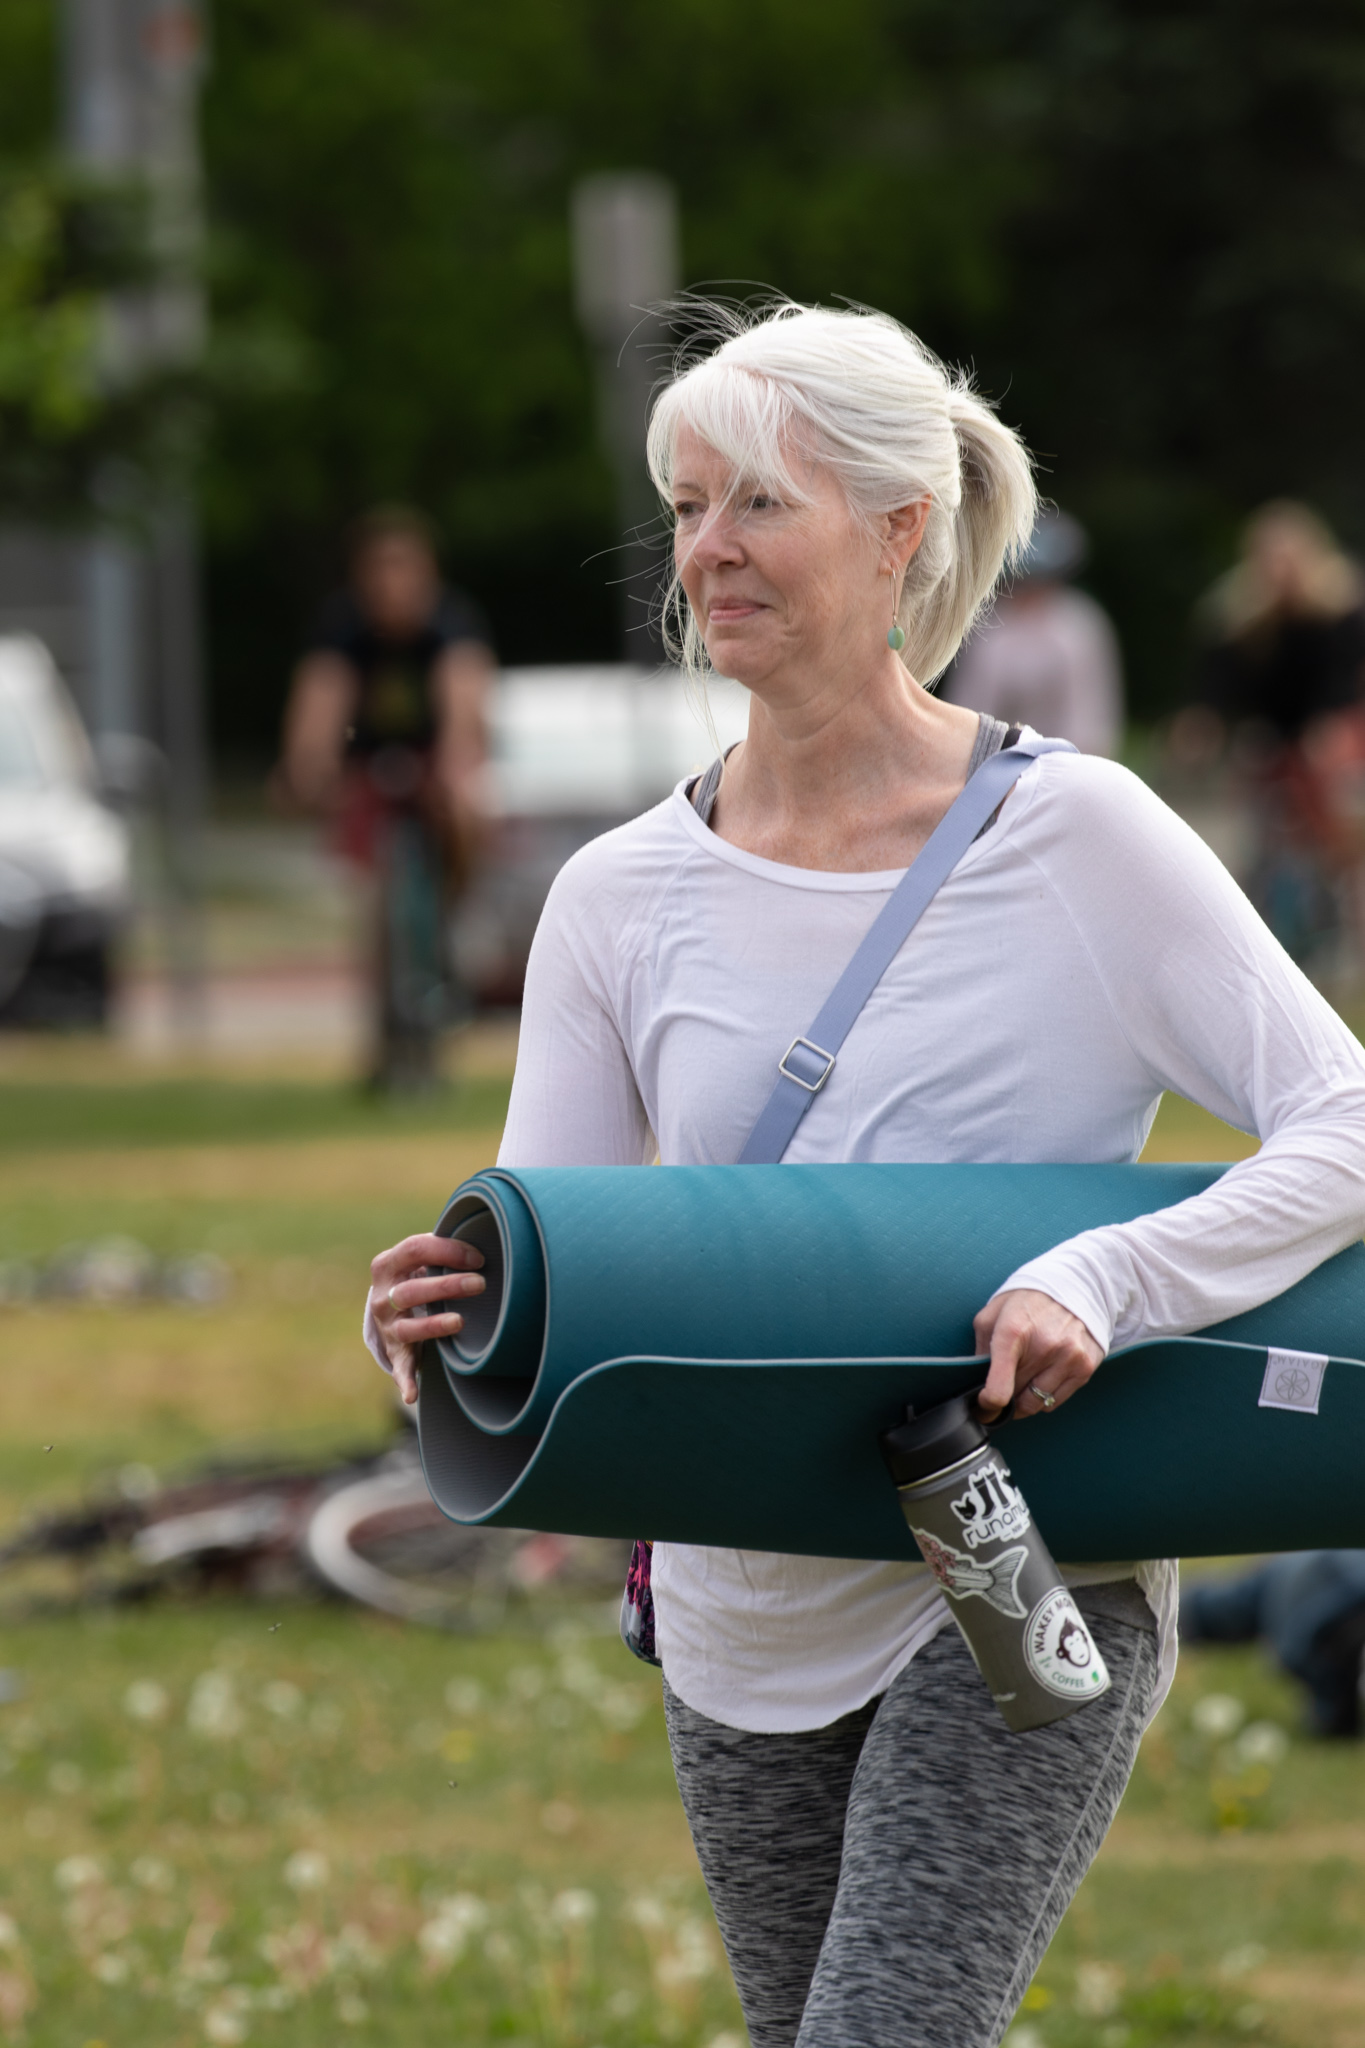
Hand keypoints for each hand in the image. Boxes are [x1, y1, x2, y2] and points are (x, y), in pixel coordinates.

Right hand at [370, 1234, 485, 1405]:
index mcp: (387, 1264)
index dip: (448, 1251)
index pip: (415, 1249)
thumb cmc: (417, 1274)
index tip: (479, 1258)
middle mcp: (382, 1296)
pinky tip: (413, 1394)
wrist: (388, 1308)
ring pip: (408, 1327)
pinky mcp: (396, 1352)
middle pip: (412, 1290)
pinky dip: (405, 1381)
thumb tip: (487, 1226)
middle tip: (481, 1284)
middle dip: (447, 1286)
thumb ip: (442, 1245)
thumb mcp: (419, 1256)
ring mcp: (387, 1326)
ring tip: (459, 1322)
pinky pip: (401, 1368)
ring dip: (433, 1325)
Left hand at [973, 1288, 1102, 1420]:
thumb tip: (977, 1381)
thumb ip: (981, 1347)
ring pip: (1036, 1404)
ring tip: (1023, 1380)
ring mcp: (1068, 1358)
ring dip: (1024, 1399)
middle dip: (1005, 1396)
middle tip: (1002, 1387)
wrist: (1075, 1285)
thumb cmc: (1027, 1301)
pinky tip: (1042, 1376)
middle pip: (1015, 1397)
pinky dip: (1044, 1396)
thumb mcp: (993, 1313)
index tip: (984, 1404)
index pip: (999, 1388)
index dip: (988, 1404)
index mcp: (1013, 1332)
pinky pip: (1055, 1401)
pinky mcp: (1085, 1367)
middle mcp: (1044, 1347)